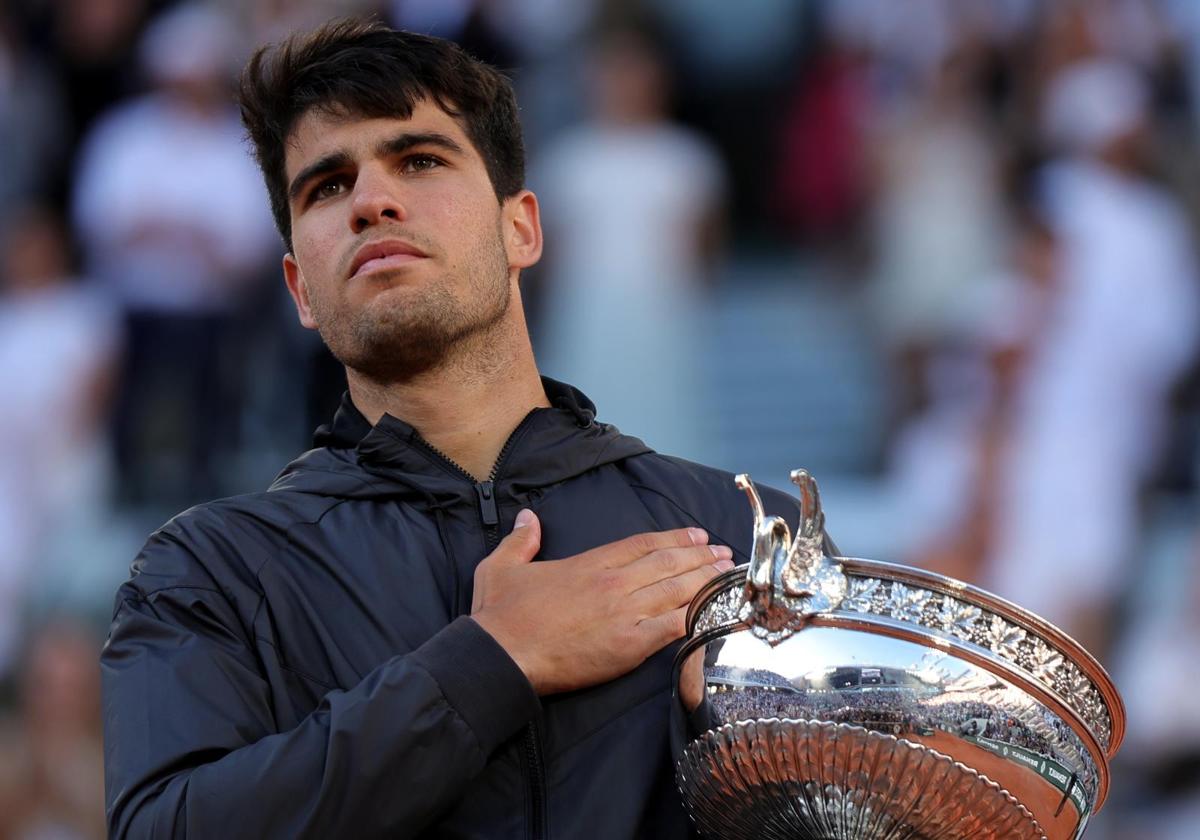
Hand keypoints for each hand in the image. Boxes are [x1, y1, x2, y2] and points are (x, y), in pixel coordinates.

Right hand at [471, 510, 733, 694]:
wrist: (502, 654)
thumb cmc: (501, 615)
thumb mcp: (502, 566)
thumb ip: (520, 540)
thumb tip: (527, 518)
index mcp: (591, 563)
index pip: (644, 544)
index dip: (675, 538)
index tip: (698, 536)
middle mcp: (615, 583)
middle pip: (670, 563)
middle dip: (702, 557)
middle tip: (726, 554)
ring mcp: (625, 614)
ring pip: (679, 590)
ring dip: (708, 581)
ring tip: (729, 575)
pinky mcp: (630, 645)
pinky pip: (675, 627)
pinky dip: (699, 617)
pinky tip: (717, 612)